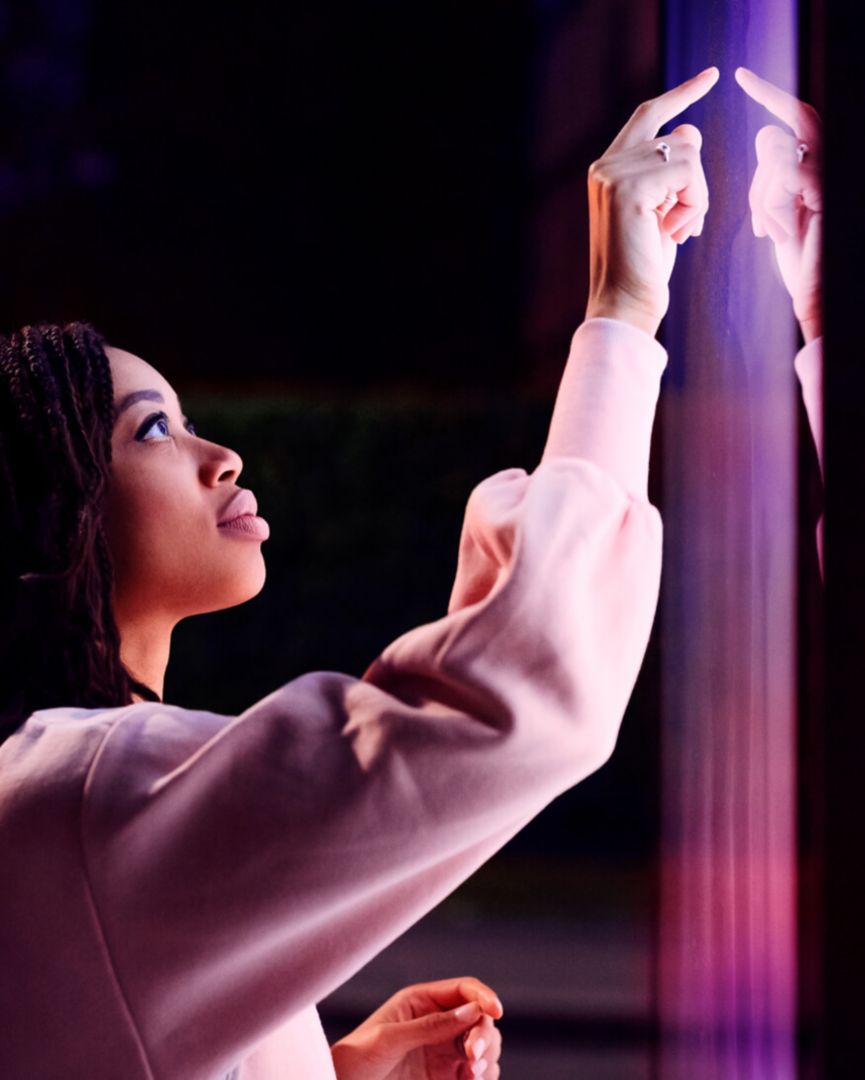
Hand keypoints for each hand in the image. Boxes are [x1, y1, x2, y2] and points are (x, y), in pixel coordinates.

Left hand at [330, 976, 502, 1079]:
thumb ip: (430, 1025)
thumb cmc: (357, 1058)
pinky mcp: (447, 1077)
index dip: (484, 997)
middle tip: (473, 1058)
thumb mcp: (389, 1038)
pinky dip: (483, 1077)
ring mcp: (444, 1050)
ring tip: (471, 1075)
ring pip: (485, 1046)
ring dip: (487, 1058)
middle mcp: (438, 1022)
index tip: (496, 1011)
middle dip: (484, 1035)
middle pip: (480, 1019)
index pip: (464, 990)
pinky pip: (478, 1073)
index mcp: (422, 1001)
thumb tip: (472, 1010)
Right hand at [585, 67, 717, 337]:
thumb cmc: (643, 269)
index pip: (649, 114)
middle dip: (696, 181)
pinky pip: (689, 173)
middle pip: (681, 137)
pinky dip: (694, 205)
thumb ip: (670, 172)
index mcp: (607, 170)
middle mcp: (604, 165)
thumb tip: (690, 130)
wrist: (623, 306)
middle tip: (684, 225)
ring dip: (696, 198)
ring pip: (688, 153)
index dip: (682, 94)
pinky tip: (674, 233)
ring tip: (674, 233)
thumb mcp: (660, 212)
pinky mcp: (628, 187)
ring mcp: (612, 173)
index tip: (711, 76)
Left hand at [735, 67, 822, 341]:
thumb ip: (774, 180)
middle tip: (755, 196)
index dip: (769, 94)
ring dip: (763, 197)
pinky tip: (780, 236)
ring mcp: (829, 174)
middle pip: (776, 135)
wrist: (818, 294)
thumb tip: (765, 152)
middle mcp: (826, 162)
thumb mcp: (780, 213)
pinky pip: (785, 175)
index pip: (793, 117)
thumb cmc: (799, 258)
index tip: (740, 75)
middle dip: (758, 164)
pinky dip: (773, 208)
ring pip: (776, 154)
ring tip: (772, 232)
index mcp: (814, 165)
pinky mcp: (827, 189)